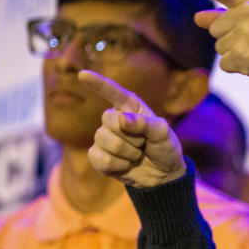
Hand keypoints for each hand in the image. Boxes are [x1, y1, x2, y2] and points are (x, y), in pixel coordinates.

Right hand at [79, 70, 186, 187]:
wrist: (162, 174)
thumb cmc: (164, 148)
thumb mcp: (164, 134)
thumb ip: (146, 123)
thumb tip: (122, 118)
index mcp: (131, 107)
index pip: (112, 91)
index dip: (98, 83)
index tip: (83, 75)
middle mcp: (115, 119)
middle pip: (108, 118)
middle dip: (130, 135)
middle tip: (144, 144)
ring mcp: (104, 137)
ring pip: (103, 139)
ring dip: (127, 152)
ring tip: (137, 155)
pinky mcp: (98, 156)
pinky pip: (101, 159)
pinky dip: (118, 165)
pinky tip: (127, 165)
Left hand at [170, 0, 248, 103]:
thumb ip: (227, 17)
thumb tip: (197, 17)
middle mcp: (246, 12)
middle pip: (214, 28)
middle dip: (229, 38)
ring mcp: (242, 33)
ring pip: (219, 47)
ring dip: (235, 54)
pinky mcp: (240, 55)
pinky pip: (224, 64)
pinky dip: (238, 68)